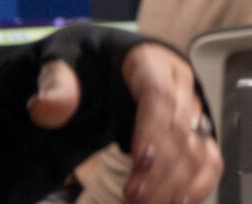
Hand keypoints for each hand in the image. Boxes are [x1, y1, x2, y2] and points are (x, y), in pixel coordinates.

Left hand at [27, 48, 221, 203]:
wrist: (102, 67)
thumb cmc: (88, 65)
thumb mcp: (64, 63)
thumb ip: (56, 84)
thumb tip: (44, 108)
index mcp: (149, 62)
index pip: (160, 95)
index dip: (154, 130)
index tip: (138, 162)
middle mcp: (178, 85)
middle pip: (181, 127)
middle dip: (161, 168)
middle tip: (134, 197)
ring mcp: (189, 110)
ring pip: (198, 148)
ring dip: (177, 183)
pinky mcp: (193, 133)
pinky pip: (207, 160)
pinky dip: (197, 185)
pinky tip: (176, 203)